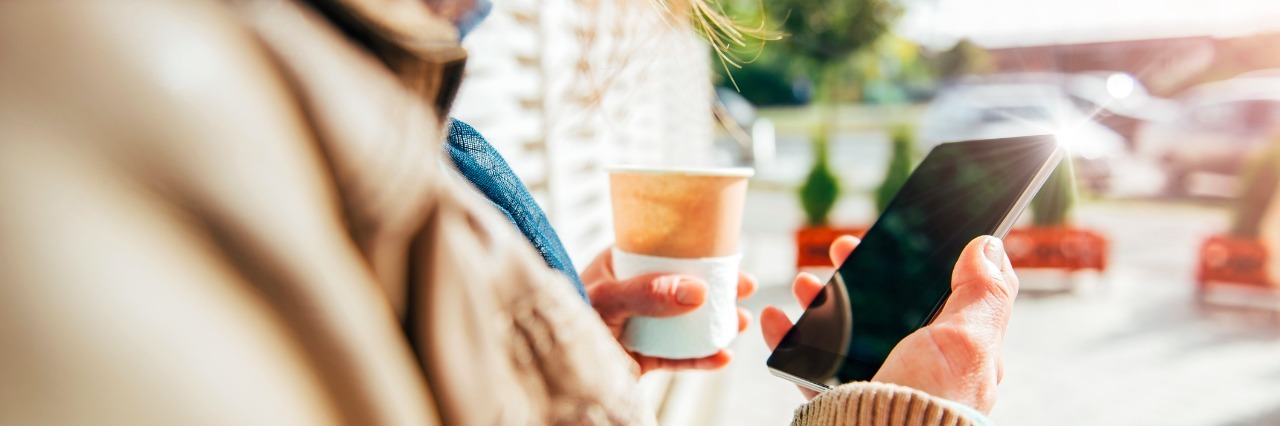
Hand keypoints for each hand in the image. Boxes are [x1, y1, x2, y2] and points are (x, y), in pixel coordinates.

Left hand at [582, 247, 756, 374]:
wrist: (552, 372)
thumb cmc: (568, 320)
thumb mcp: (606, 299)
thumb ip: (647, 293)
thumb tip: (698, 290)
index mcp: (622, 265)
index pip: (666, 249)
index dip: (700, 250)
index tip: (730, 252)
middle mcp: (636, 293)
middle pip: (685, 286)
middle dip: (719, 288)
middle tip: (746, 287)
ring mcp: (642, 325)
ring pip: (687, 322)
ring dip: (717, 324)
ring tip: (741, 323)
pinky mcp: (644, 357)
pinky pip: (678, 358)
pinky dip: (702, 359)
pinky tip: (722, 357)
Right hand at [761, 235, 1017, 412]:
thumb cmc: (929, 402)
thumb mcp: (968, 343)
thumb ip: (983, 293)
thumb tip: (988, 247)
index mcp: (951, 351)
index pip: (931, 294)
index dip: (907, 261)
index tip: (883, 237)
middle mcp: (914, 366)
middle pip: (880, 307)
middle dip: (855, 273)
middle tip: (839, 249)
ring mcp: (874, 380)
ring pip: (841, 330)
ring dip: (817, 300)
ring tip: (802, 284)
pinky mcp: (840, 398)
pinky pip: (806, 364)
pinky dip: (787, 340)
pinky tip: (776, 319)